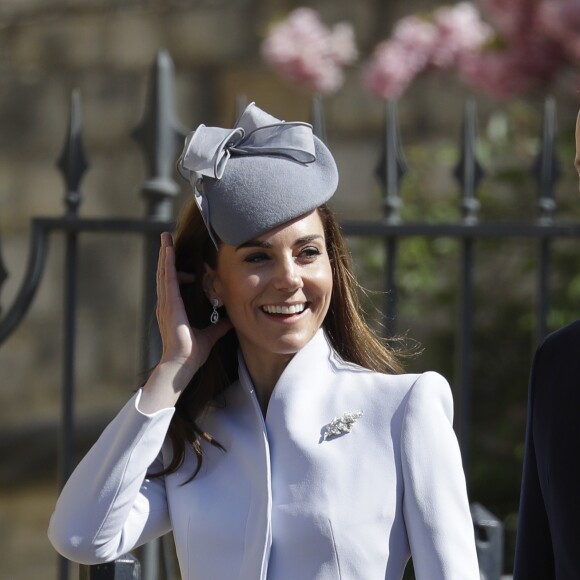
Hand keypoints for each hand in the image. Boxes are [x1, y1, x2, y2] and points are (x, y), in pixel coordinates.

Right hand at [140, 233, 230, 411]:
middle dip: (166, 255)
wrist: (182, 364)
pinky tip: (169, 251)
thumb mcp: (210, 335)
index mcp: (173, 309)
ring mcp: (165, 303)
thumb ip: (219, 326)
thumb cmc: (192, 354)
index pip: (174, 283)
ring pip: (164, 273)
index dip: (177, 270)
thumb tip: (229, 319)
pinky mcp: (169, 304)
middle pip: (165, 274)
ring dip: (165, 254)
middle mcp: (166, 304)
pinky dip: (167, 264)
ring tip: (165, 238)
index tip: (184, 261)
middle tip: (166, 238)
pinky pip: (167, 279)